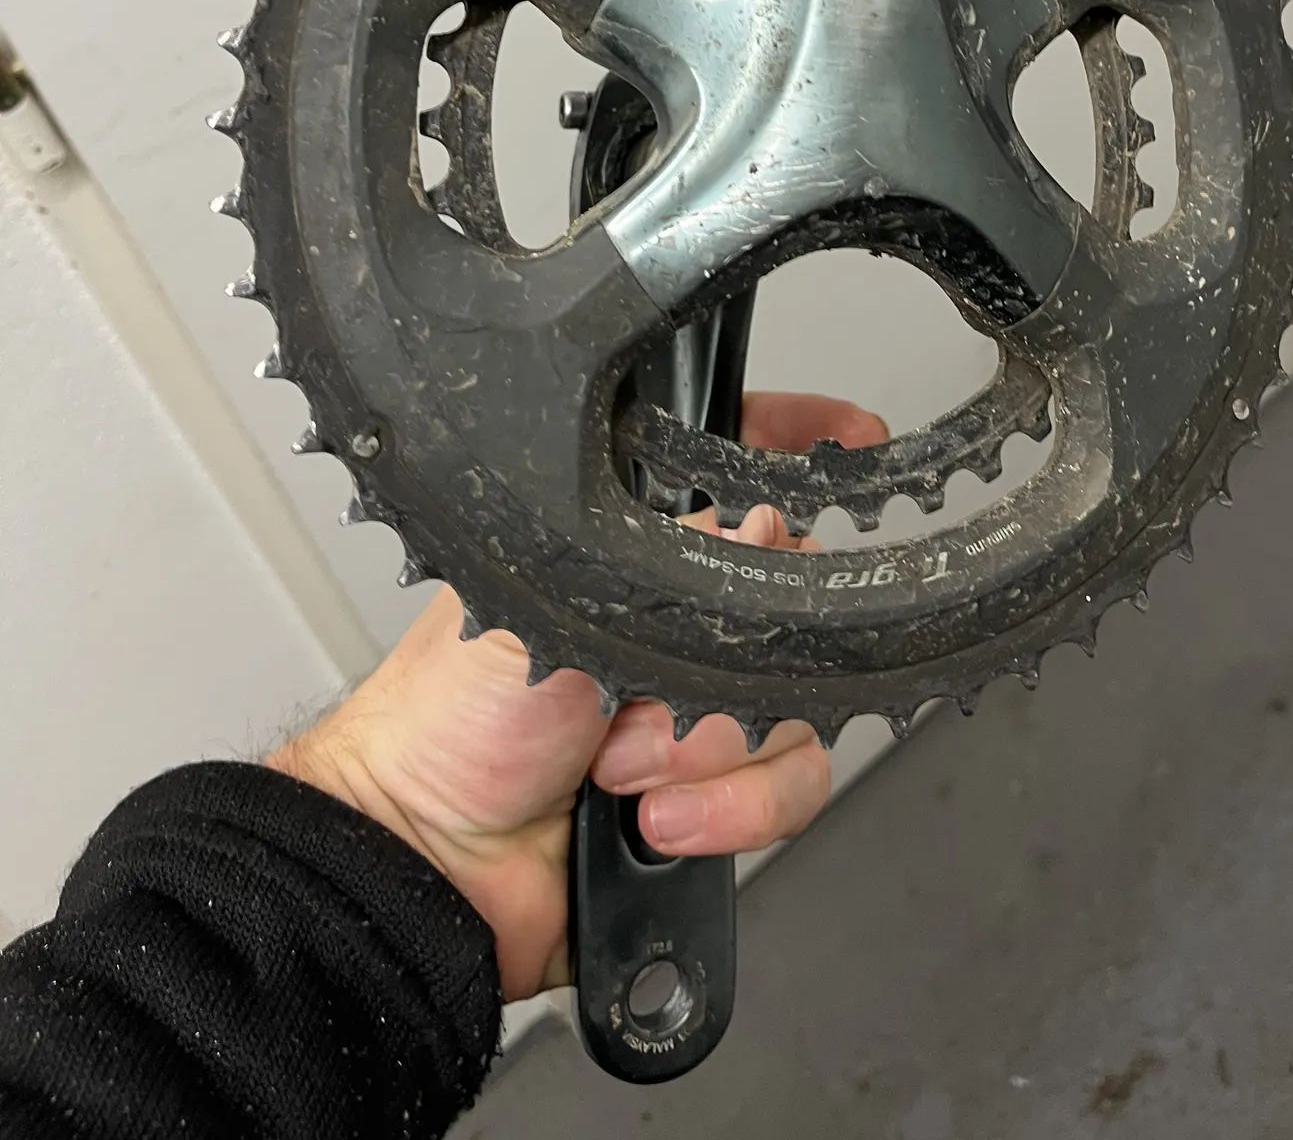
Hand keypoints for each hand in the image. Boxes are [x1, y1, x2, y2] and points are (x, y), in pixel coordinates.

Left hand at [268, 392, 885, 999]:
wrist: (431, 866)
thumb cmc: (447, 725)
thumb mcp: (545, 605)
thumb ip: (665, 557)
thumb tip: (763, 521)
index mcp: (630, 563)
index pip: (735, 474)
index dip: (797, 445)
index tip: (856, 432)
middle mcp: (679, 633)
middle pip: (791, 608)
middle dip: (728, 668)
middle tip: (641, 698)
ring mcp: (706, 716)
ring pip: (801, 705)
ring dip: (714, 750)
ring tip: (624, 772)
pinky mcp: (723, 799)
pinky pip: (792, 789)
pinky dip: (729, 810)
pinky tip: (655, 820)